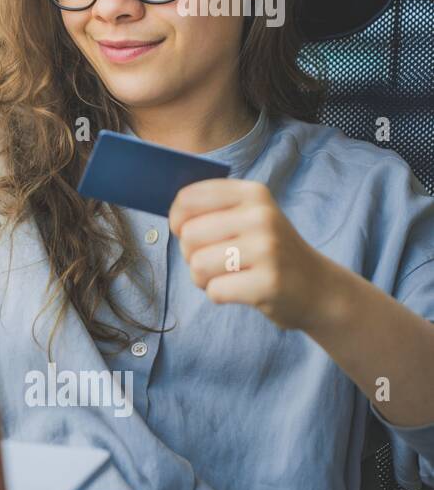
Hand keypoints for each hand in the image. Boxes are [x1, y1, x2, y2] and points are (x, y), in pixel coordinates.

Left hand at [168, 178, 330, 330]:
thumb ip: (211, 209)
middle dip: (191, 254)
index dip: (177, 220)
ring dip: (203, 278)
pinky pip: (214, 290)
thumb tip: (170, 215)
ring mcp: (267, 249)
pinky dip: (219, 295)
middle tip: (217, 260)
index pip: (188, 198)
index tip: (185, 231)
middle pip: (188, 235)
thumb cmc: (270, 251)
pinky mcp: (268, 283)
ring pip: (197, 265)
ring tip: (229, 275)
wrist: (319, 288)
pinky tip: (242, 290)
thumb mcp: (249, 216)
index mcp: (252, 194)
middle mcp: (261, 216)